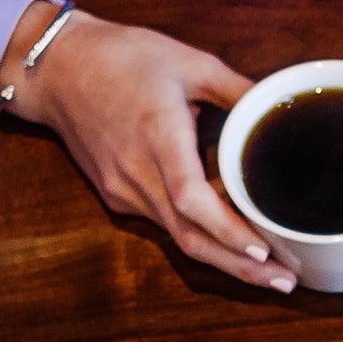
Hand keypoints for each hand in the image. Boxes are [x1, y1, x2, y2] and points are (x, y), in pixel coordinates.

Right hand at [0, 3, 292, 292]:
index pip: (191, 199)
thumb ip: (238, 88)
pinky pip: (162, 222)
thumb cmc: (122, 57)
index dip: (228, 230)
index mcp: (157, 135)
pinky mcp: (116, 195)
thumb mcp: (189, 60)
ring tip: (269, 270)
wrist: (57, 69)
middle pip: (189, 236)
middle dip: (239, 267)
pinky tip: (229, 238)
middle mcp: (136, 172)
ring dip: (222, 257)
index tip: (264, 249)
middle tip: (285, 283)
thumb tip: (281, 106)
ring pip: (176, 236)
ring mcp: (122, 189)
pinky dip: (197, 234)